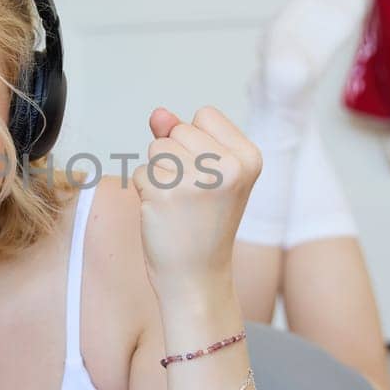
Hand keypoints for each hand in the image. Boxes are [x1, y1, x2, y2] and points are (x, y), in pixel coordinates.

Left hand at [132, 106, 262, 293]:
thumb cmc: (202, 222)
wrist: (197, 275)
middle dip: (175, 158)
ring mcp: (197, 180)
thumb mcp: (208, 173)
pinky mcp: (166, 193)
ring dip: (159, 174)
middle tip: (192, 196)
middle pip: (177, 130)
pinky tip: (165, 214)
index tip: (208, 176)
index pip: (205, 114)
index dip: (196, 141)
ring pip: (157, 149)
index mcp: (248, 158)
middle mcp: (229, 167)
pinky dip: (145, 191)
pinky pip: (141, 172)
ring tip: (178, 204)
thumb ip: (183, 136)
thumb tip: (158, 113)